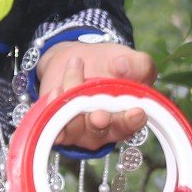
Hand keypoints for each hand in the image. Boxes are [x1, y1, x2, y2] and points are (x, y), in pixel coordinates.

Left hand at [36, 38, 156, 151]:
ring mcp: (79, 131)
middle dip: (100, 123)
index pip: (131, 126)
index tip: (137, 112)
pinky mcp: (57, 125)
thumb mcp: (128, 59)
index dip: (133, 122)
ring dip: (74, 98)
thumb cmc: (109, 65)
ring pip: (75, 126)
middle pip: (102, 132)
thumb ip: (137, 63)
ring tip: (76, 67)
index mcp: (126, 117)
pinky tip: (56, 90)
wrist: (76, 59)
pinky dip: (54, 108)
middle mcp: (103, 129)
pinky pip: (54, 126)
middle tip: (100, 114)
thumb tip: (123, 67)